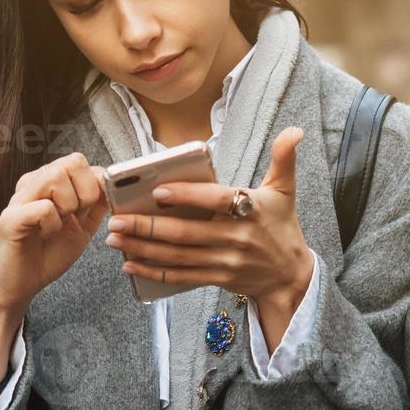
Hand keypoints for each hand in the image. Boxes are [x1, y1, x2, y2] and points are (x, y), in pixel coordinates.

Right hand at [0, 152, 108, 314]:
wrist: (22, 285)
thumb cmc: (48, 254)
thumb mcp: (82, 227)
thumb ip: (96, 204)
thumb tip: (110, 183)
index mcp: (48, 182)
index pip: (79, 161)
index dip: (95, 182)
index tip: (91, 208)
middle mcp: (32, 184)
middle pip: (72, 162)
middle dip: (85, 193)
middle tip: (73, 217)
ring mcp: (19, 198)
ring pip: (57, 178)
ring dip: (68, 207)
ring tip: (56, 226)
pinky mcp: (10, 218)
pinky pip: (44, 208)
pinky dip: (52, 225)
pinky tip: (44, 235)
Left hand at [103, 127, 313, 312]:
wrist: (291, 275)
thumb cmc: (283, 226)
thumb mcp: (286, 190)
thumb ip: (284, 158)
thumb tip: (295, 131)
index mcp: (251, 211)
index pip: (216, 201)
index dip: (188, 196)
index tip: (158, 192)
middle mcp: (236, 238)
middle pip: (187, 233)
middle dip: (147, 227)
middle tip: (117, 220)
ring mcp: (225, 262)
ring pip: (178, 256)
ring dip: (143, 248)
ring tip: (115, 239)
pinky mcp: (217, 278)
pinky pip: (181, 277)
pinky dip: (154, 273)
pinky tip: (131, 265)